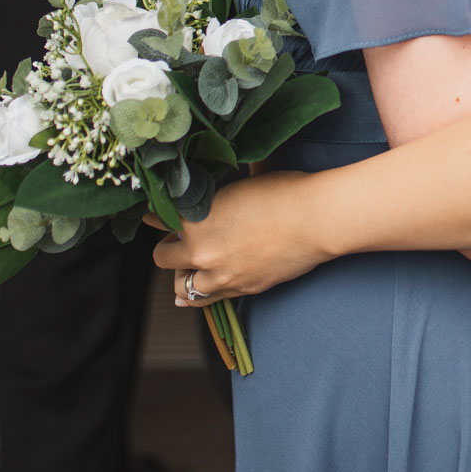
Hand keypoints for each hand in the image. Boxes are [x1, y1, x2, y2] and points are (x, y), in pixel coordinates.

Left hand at [150, 170, 327, 307]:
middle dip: (168, 248)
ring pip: (182, 286)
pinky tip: (190, 295)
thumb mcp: (242, 182)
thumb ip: (219, 190)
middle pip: (161, 257)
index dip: (154, 215)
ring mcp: (220, 275)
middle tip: (177, 240)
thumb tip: (215, 171)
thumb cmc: (284, 192)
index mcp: (196, 218)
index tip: (154, 214)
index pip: (157, 220)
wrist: (316, 219)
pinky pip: (207, 300)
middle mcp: (200, 251)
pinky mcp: (241, 290)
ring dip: (181, 276)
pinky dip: (197, 297)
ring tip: (188, 267)